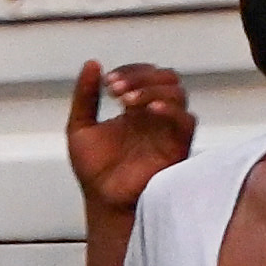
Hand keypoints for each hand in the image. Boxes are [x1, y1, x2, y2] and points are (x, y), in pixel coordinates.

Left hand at [66, 61, 193, 216]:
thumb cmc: (95, 171)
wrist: (103, 201)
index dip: (129, 71)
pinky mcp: (178, 145)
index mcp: (136, 108)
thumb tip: (92, 64)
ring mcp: (168, 128)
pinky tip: (148, 110)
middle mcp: (155, 114)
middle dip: (141, 77)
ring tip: (126, 100)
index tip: (107, 82)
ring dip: (151, 90)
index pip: (144, 73)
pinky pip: (186, 120)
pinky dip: (170, 110)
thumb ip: (84, 96)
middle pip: (165, 77)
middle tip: (115, 90)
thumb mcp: (80, 128)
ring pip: (177, 93)